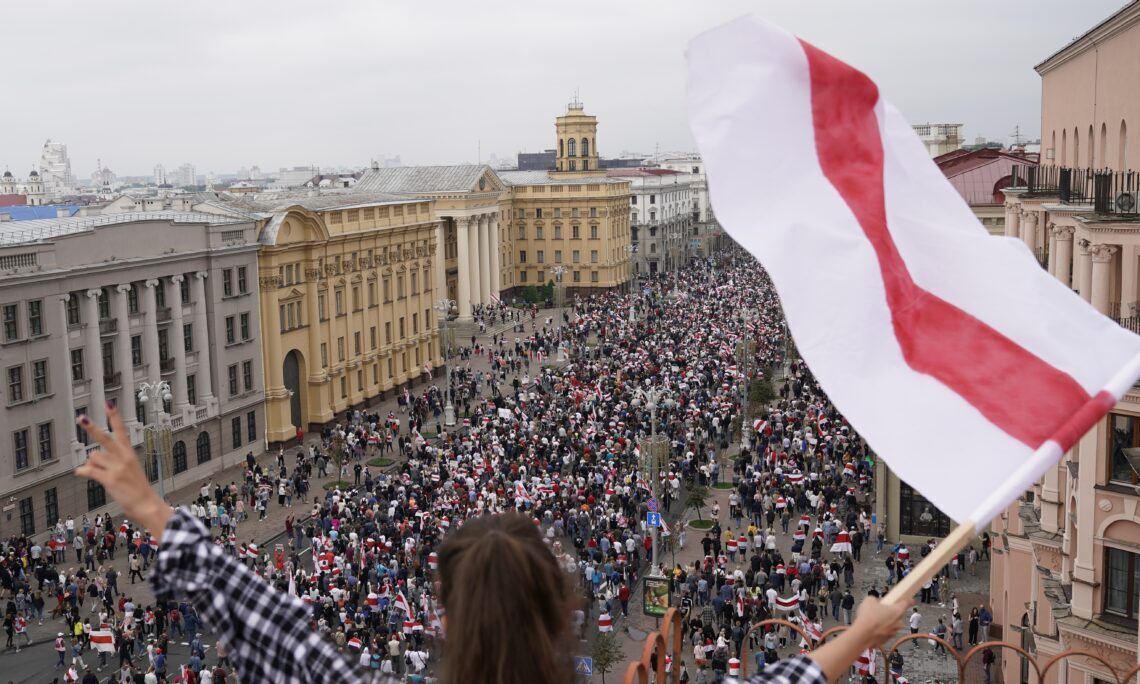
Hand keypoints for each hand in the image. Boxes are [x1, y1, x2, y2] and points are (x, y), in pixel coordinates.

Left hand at [76, 403, 172, 541]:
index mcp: (130, 453)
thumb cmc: (138, 489)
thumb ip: (109, 463)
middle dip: (92, 428)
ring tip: (97, 472)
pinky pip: (89, 471)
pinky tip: (80, 473)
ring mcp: (117, 468)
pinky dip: (82, 472)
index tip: (108, 404)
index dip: (114, 417)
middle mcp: (123, 458)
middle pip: (105, 438)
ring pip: (93, 457)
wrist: (147, 505)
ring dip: (91, 464)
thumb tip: (87, 462)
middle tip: (82, 418)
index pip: (121, 430)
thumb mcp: (129, 471)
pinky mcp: (110, 479)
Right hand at [853, 596, 911, 650]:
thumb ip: (875, 600)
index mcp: (897, 610)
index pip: (907, 603)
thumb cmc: (868, 617)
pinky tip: (870, 627)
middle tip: (880, 610)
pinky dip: (880, 630)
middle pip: (898, 615)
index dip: (908, 600)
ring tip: (872, 620)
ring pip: (891, 625)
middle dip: (890, 612)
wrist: (862, 634)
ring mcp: (893, 632)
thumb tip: (875, 602)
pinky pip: (885, 632)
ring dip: (885, 622)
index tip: (911, 600)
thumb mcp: (869, 600)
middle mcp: (898, 622)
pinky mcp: (886, 640)